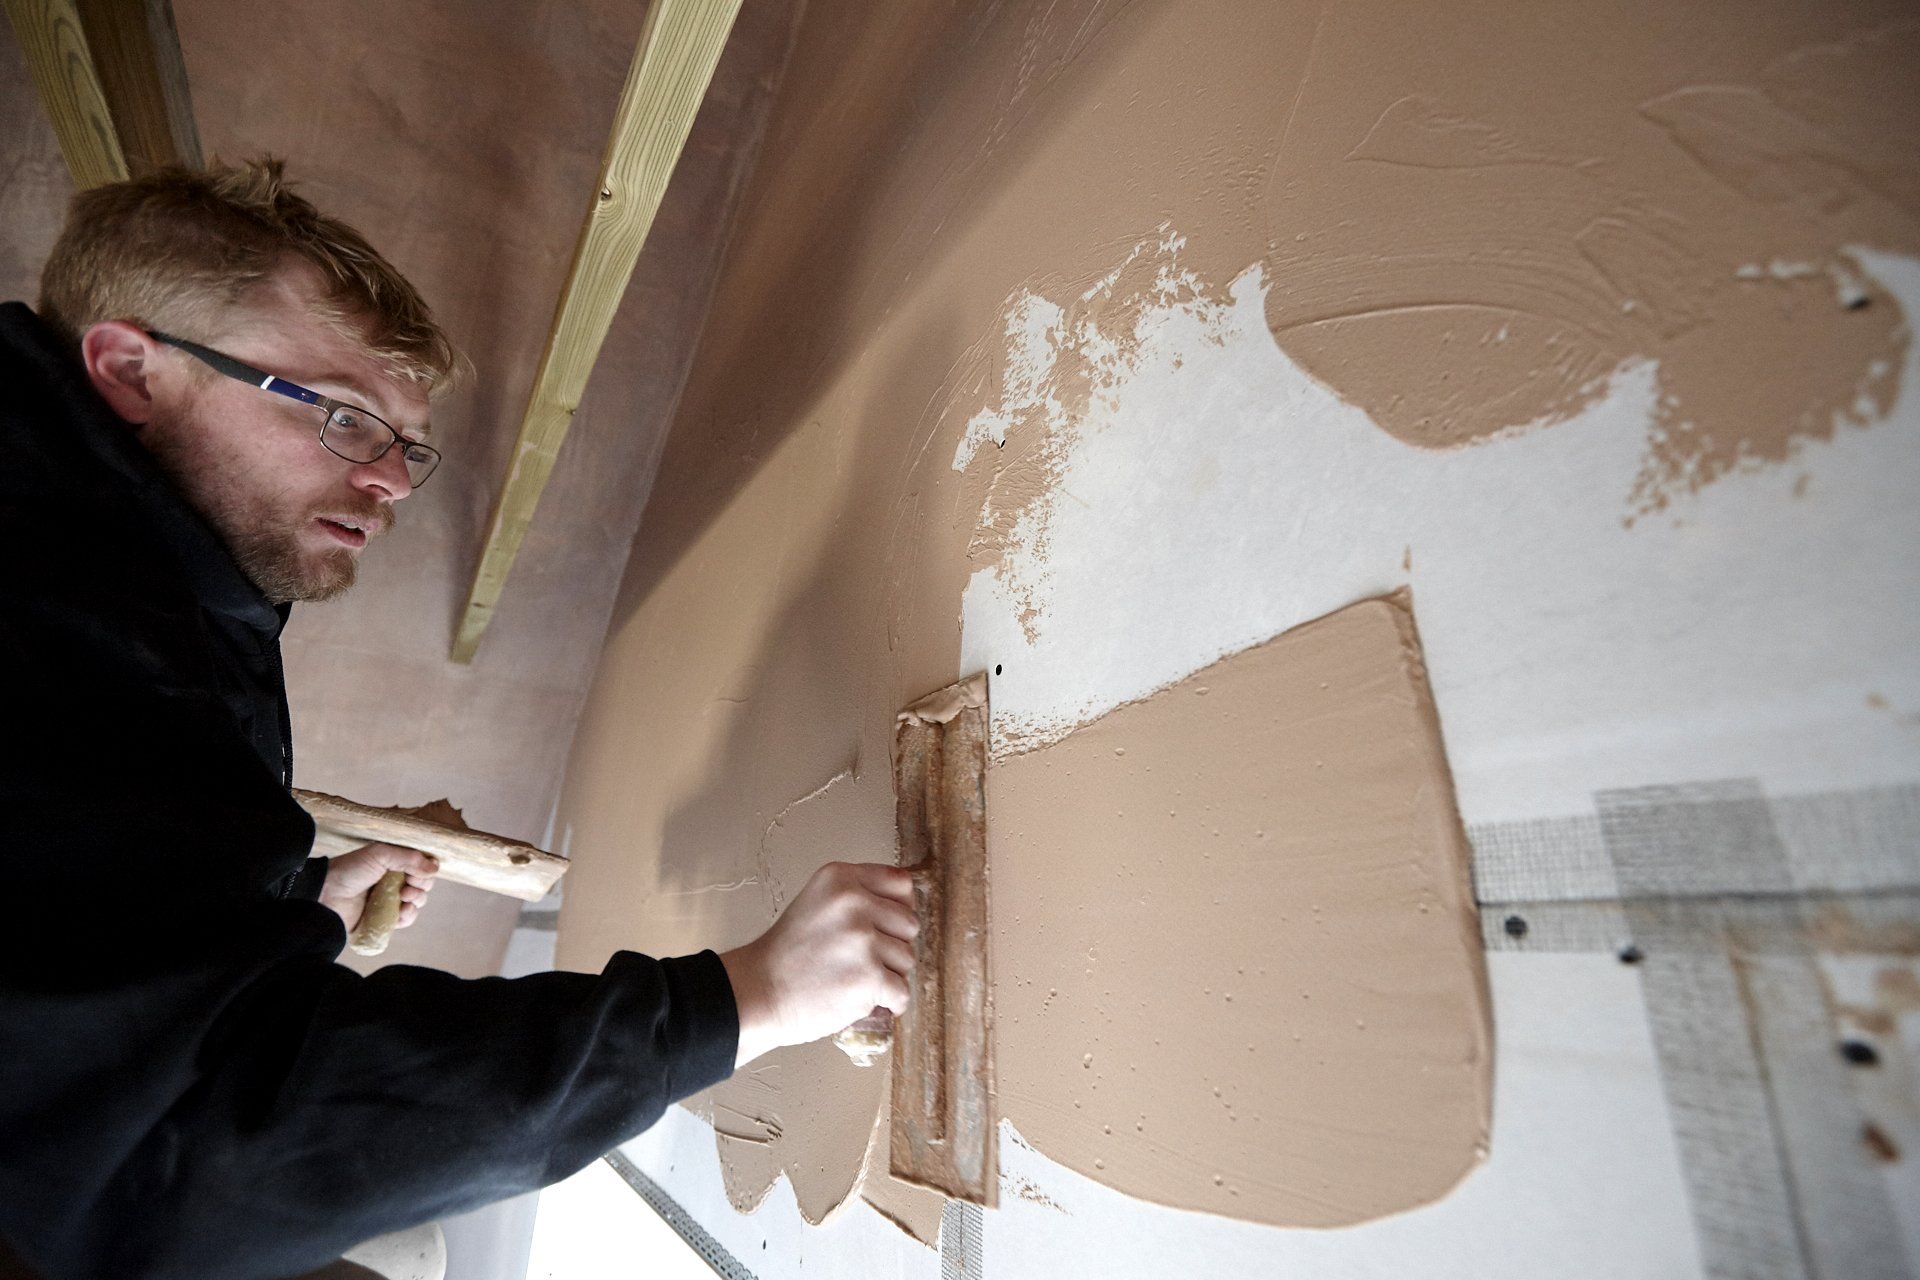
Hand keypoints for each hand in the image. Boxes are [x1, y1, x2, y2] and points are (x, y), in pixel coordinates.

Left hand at [318, 843, 438, 933]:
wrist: (326, 895)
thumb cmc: (350, 870)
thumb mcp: (380, 854)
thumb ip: (408, 857)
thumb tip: (434, 868)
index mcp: (394, 864)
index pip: (422, 867)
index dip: (426, 870)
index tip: (417, 872)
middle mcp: (395, 881)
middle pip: (424, 885)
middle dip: (422, 886)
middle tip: (407, 887)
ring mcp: (391, 901)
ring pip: (418, 902)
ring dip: (417, 900)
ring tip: (403, 899)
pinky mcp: (385, 919)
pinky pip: (407, 920)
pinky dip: (409, 916)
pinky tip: (401, 912)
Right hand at [719, 862, 917, 1067]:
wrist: (759, 991)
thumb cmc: (788, 953)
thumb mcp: (818, 901)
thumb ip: (859, 895)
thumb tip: (908, 906)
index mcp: (841, 878)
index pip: (901, 885)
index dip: (895, 910)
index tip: (877, 926)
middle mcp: (853, 902)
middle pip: (909, 924)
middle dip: (891, 945)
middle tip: (856, 958)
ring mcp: (862, 939)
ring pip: (908, 959)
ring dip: (887, 975)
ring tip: (851, 977)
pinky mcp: (868, 976)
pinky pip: (902, 991)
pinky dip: (888, 1003)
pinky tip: (864, 999)